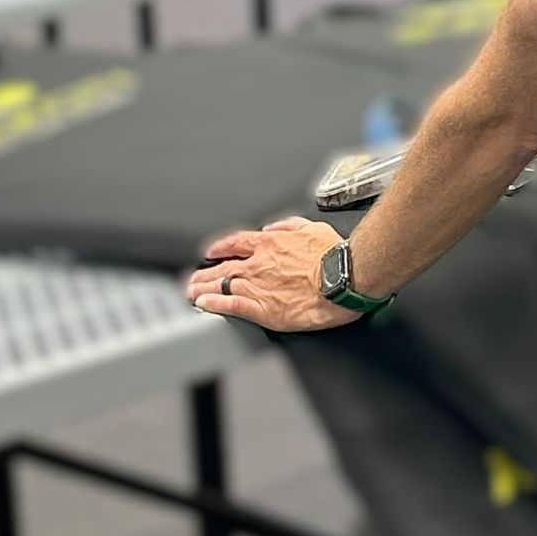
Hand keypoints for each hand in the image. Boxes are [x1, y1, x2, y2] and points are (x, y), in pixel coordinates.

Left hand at [186, 215, 360, 331]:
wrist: (345, 278)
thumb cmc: (335, 255)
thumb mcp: (312, 228)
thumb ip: (289, 226)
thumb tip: (273, 228)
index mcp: (270, 244)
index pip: (235, 244)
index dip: (220, 248)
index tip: (211, 252)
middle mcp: (259, 264)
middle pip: (223, 268)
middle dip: (205, 273)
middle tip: (192, 279)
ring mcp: (258, 287)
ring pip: (221, 286)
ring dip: (203, 289)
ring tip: (191, 293)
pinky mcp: (263, 309)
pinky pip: (230, 306)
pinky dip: (213, 305)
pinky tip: (204, 305)